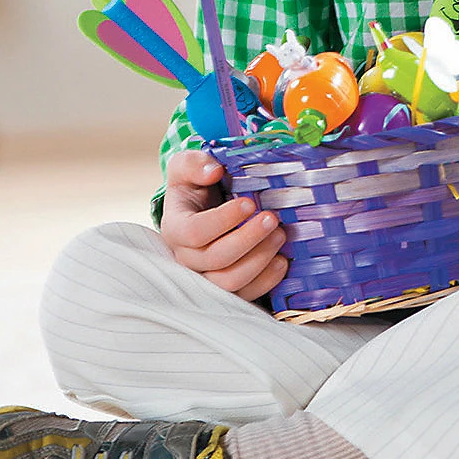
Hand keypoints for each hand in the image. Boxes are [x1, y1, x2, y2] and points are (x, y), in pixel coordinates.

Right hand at [160, 151, 288, 298]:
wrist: (205, 209)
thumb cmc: (197, 187)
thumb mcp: (188, 167)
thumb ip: (194, 163)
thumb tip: (213, 170)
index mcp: (175, 228)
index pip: (195, 232)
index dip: (224, 220)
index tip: (250, 203)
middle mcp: (186, 258)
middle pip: (216, 259)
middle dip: (248, 239)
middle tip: (272, 218)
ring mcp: (206, 277)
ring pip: (229, 282)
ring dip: (260, 260)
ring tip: (280, 236)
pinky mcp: (227, 288)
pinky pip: (244, 295)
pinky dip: (266, 280)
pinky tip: (282, 260)